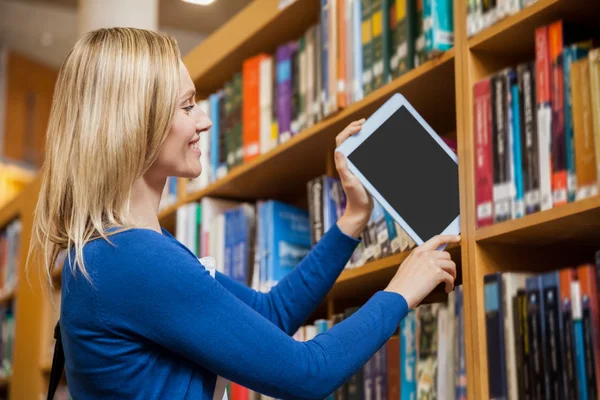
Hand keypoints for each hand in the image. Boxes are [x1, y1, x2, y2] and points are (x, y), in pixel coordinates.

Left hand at [334, 119, 372, 237]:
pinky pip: (359, 151)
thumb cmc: (355, 197)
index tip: (360, 127)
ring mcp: (352, 164)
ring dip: (357, 133)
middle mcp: (346, 162)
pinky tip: (371, 141)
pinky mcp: (359, 168)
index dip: (349, 130)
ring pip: (352, 144)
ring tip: (366, 126)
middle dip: (353, 127)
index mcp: (342, 162)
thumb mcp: (349, 181)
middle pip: (345, 139)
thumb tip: (337, 151)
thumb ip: (343, 167)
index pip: (341, 141)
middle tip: (363, 121)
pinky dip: (364, 142)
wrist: (361, 209)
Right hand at [384, 234, 460, 308]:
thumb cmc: (401, 285)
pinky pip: (450, 277)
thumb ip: (419, 261)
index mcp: (417, 252)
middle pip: (446, 255)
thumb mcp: (408, 267)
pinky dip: (450, 284)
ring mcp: (431, 263)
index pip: (436, 239)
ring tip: (448, 282)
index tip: (457, 238)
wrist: (397, 295)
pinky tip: (447, 289)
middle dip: (449, 265)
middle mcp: (425, 254)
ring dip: (452, 275)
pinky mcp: (437, 273)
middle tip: (449, 274)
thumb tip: (432, 263)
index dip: (449, 237)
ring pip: (451, 265)